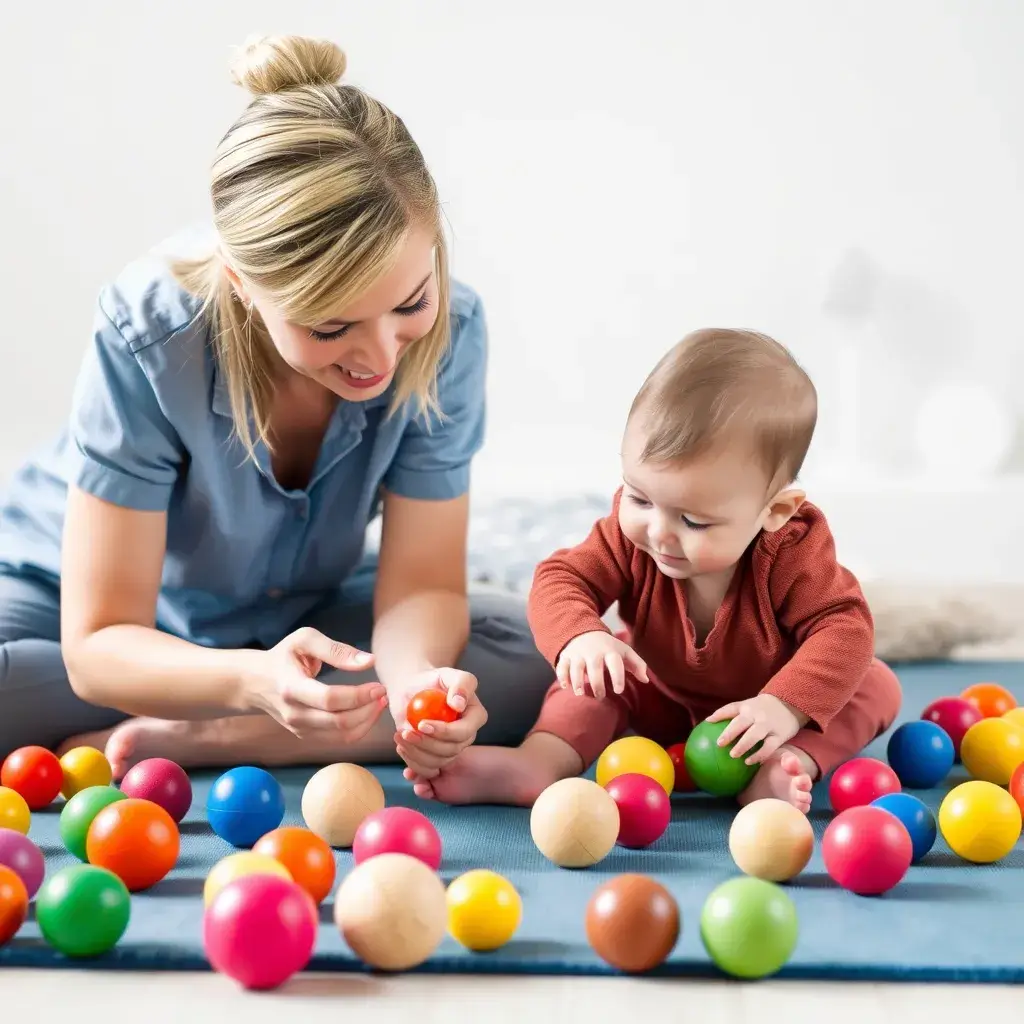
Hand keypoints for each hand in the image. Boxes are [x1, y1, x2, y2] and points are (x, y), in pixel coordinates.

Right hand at [244, 627, 387, 738]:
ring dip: (367, 721)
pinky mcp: (305, 735)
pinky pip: (338, 739)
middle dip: (368, 710)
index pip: (330, 699)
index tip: (378, 686)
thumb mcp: (305, 640)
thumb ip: (337, 650)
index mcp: (292, 687)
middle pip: (339, 722)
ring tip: (379, 702)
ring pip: (342, 736)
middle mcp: (294, 713)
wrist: (255, 682)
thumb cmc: (284, 656)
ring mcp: (299, 728)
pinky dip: (358, 727)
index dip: (359, 695)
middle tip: (382, 693)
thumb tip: (369, 661)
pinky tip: (366, 711)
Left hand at [392, 668, 486, 780]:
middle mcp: (465, 737)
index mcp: (475, 717)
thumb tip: (459, 705)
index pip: (464, 732)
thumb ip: (462, 683)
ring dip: (415, 753)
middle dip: (426, 744)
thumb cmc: (432, 679)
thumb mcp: (449, 674)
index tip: (422, 724)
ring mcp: (449, 749)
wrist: (413, 689)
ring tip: (399, 736)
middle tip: (405, 732)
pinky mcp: (433, 756)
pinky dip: (412, 765)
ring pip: (437, 763)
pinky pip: (426, 769)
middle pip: (450, 751)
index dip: (444, 732)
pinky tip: (401, 750)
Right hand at [556, 630, 648, 699]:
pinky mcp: (566, 656)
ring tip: (580, 693)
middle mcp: (593, 652)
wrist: (583, 631)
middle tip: (600, 696)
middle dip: (597, 683)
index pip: (615, 663)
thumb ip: (637, 665)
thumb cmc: (608, 647)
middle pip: (595, 667)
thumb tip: (646, 680)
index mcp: (610, 651)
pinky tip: (566, 686)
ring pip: (576, 667)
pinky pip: (562, 666)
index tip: (618, 690)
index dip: (617, 676)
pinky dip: (563, 676)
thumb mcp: (624, 651)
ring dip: (577, 681)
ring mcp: (578, 653)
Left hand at [706, 694, 808, 764]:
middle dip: (730, 732)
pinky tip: (750, 762)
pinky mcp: (780, 735)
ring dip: (743, 745)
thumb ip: (731, 713)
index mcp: (747, 706)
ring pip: (754, 735)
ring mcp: (768, 724)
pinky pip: (768, 747)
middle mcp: (756, 714)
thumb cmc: (762, 708)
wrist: (790, 704)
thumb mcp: (748, 706)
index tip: (708, 722)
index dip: (719, 714)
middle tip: (720, 744)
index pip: (731, 708)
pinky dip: (759, 755)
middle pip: (741, 723)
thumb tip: (708, 722)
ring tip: (733, 755)